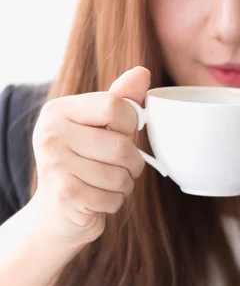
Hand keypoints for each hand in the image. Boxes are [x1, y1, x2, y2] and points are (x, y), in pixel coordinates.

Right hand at [27, 66, 150, 251]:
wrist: (57, 213)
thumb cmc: (83, 163)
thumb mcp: (98, 127)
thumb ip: (119, 100)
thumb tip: (143, 72)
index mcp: (58, 111)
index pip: (114, 106)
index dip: (130, 123)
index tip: (122, 132)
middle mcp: (50, 135)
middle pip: (121, 146)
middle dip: (132, 163)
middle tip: (118, 167)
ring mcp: (55, 166)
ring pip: (121, 175)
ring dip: (123, 184)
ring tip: (104, 183)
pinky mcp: (65, 196)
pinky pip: (114, 198)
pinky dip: (114, 202)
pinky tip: (97, 199)